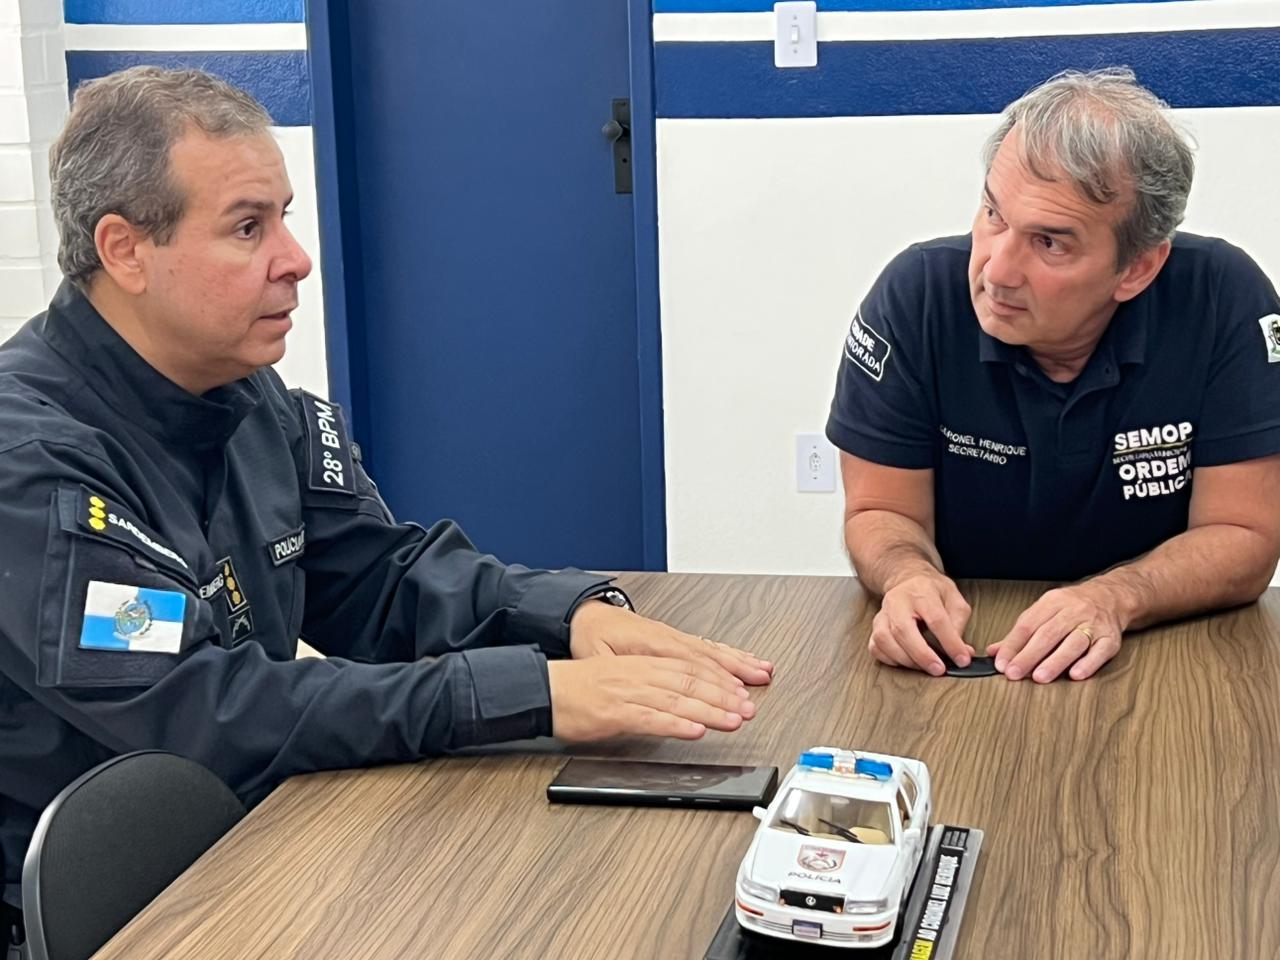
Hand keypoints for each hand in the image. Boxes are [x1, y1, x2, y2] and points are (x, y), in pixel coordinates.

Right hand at [546, 655, 756, 740]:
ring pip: (678, 700)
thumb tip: (679, 704)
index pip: (689, 669)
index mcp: (642, 665)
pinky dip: (676, 725)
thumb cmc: (578, 689)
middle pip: (690, 683)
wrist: (544, 690)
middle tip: (747, 708)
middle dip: (723, 697)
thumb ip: (649, 689)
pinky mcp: (615, 712)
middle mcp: (640, 675)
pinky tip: (695, 731)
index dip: (718, 681)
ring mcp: (628, 692)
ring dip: (710, 711)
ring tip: (733, 720)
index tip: (740, 693)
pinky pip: (651, 718)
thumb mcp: (620, 680)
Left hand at [569, 600, 773, 685]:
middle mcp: (668, 638)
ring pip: (713, 651)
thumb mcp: (594, 655)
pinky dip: (730, 654)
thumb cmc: (592, 636)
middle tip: (752, 702)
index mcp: (650, 642)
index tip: (731, 699)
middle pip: (708, 661)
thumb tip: (629, 683)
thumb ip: (615, 670)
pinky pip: (709, 646)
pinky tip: (745, 661)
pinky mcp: (677, 639)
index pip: (688, 666)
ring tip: (763, 674)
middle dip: (734, 681)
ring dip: (739, 665)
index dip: (712, 685)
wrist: (589, 614)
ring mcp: (675, 637)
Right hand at [869, 571, 972, 675]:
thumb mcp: (954, 599)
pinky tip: (904, 661)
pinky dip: (889, 659)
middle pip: (903, 630)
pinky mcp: (875, 626)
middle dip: (922, 655)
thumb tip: (963, 651)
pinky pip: (876, 647)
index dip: (950, 642)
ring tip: (923, 666)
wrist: (907, 579)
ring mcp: (883, 614)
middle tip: (938, 669)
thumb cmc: (931, 590)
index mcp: (922, 592)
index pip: (936, 620)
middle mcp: (897, 602)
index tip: (961, 659)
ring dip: (905, 659)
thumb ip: (959, 624)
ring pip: (885, 640)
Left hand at [989, 583, 1124, 681]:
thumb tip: (993, 652)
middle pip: (1048, 634)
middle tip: (1014, 674)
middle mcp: (1073, 611)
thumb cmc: (1071, 608)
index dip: (1013, 645)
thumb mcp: (1043, 612)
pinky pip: (1100, 651)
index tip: (1001, 663)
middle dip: (1029, 656)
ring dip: (1055, 661)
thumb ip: (1019, 633)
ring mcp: (1093, 624)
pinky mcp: (1110, 638)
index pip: (1028, 625)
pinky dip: (1088, 663)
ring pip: (1073, 643)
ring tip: (1039, 677)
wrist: (1109, 597)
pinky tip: (1075, 675)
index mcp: (1052, 603)